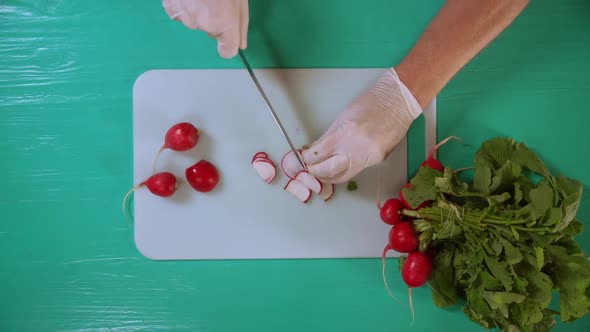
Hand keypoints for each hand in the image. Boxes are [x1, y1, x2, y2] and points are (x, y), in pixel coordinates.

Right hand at [162, 0, 248, 57]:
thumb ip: (240, 24)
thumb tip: (240, 45)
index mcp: (224, 22)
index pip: (227, 51)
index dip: (228, 45)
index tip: (229, 39)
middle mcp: (203, 24)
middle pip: (212, 32)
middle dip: (216, 20)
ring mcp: (184, 17)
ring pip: (195, 22)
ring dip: (198, 11)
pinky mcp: (170, 8)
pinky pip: (181, 13)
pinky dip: (184, 5)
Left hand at [301, 68, 421, 183]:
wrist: (398, 101)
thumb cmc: (371, 103)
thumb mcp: (343, 117)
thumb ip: (329, 136)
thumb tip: (316, 151)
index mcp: (344, 133)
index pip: (318, 154)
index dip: (307, 159)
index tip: (303, 159)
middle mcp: (355, 149)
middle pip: (328, 171)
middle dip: (315, 172)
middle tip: (309, 170)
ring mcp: (368, 157)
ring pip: (343, 176)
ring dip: (330, 177)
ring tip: (322, 174)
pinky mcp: (377, 161)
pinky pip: (357, 170)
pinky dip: (346, 170)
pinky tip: (341, 167)